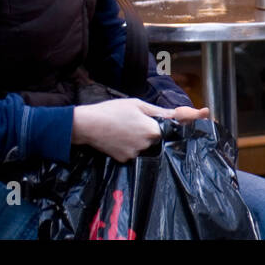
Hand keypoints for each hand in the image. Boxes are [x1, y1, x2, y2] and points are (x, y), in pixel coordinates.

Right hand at [71, 98, 205, 161]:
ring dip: (137, 141)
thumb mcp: (137, 104)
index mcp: (152, 130)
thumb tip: (175, 114)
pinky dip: (127, 147)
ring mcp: (134, 154)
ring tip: (123, 130)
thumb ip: (158, 111)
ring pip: (142, 148)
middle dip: (147, 133)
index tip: (148, 121)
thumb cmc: (113, 110)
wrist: (88, 125)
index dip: (157, 125)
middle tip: (132, 123)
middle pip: (153, 140)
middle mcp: (146, 145)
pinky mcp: (123, 160)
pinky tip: (118, 138)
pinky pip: (131, 154)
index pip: (164, 131)